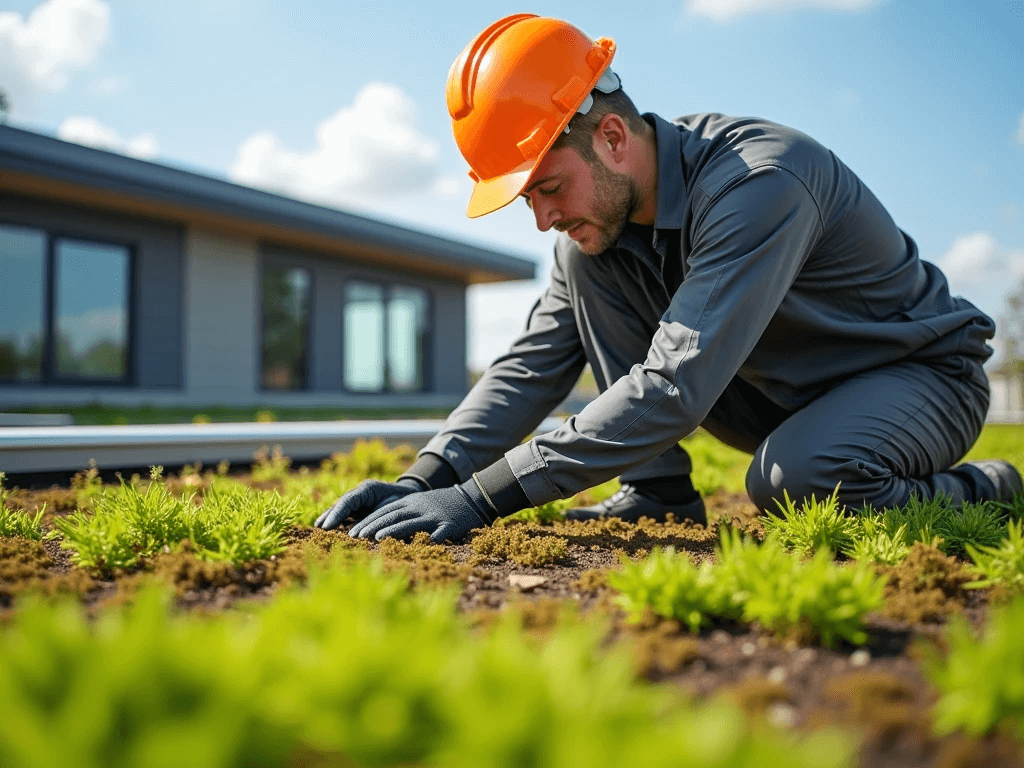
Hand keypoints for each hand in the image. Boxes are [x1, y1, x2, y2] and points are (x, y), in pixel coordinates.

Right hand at [315, 478, 422, 529]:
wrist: (409, 494)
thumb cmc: (404, 500)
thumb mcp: (396, 506)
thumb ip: (384, 516)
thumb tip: (373, 532)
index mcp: (367, 489)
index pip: (348, 501)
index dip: (337, 514)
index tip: (327, 526)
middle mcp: (359, 493)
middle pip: (341, 504)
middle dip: (330, 516)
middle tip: (319, 528)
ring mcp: (358, 500)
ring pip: (340, 509)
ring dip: (329, 518)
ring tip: (318, 529)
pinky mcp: (358, 508)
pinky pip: (344, 514)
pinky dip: (335, 521)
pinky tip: (325, 528)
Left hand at [348, 481, 494, 542]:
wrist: (471, 497)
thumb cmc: (441, 504)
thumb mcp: (420, 503)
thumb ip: (403, 513)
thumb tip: (379, 528)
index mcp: (411, 502)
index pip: (384, 511)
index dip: (367, 521)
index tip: (351, 532)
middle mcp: (420, 508)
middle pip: (392, 516)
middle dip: (372, 526)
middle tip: (355, 537)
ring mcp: (434, 516)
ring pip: (411, 523)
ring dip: (393, 530)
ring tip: (377, 538)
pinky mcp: (450, 525)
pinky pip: (440, 532)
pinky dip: (431, 538)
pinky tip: (422, 545)